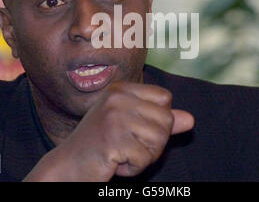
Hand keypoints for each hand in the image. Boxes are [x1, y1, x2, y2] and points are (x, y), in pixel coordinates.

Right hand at [23, 81, 194, 180]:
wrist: (67, 166)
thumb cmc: (100, 145)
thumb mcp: (131, 127)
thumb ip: (158, 121)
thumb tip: (191, 119)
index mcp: (121, 89)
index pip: (165, 98)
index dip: (158, 119)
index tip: (135, 129)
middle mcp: (117, 97)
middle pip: (166, 120)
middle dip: (153, 142)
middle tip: (127, 147)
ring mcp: (114, 117)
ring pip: (159, 139)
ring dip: (144, 156)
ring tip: (121, 154)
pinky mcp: (113, 139)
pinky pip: (145, 158)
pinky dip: (133, 169)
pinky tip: (114, 163)